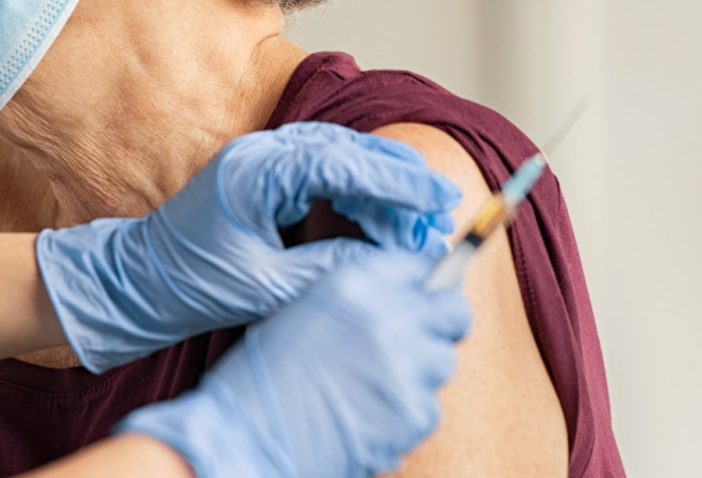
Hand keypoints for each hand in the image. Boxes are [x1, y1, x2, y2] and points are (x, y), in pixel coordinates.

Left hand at [36, 122, 460, 371]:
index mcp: (255, 173)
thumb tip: (389, 263)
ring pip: (340, 157)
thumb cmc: (190, 285)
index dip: (397, 181)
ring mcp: (260, 159)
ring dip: (380, 186)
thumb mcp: (268, 287)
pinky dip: (356, 191)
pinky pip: (322, 171)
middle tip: (439, 211)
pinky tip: (379, 218)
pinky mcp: (262, 175)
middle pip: (348, 150)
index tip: (437, 200)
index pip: (343, 163)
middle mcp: (259, 154)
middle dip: (398, 181)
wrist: (138, 283)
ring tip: (418, 220)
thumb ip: (330, 270)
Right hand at [114, 248, 472, 477]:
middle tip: (416, 344)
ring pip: (443, 363)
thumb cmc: (263, 379)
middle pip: (454, 311)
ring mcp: (405, 366)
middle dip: (440, 326)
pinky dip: (406, 415)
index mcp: (355, 285)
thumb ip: (359, 299)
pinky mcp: (413, 412)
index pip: (422, 266)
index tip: (429, 296)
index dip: (429, 284)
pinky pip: (430, 408)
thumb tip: (408, 298)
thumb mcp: (304, 312)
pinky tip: (369, 416)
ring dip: (419, 374)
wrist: (247, 435)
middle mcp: (387, 317)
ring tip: (373, 389)